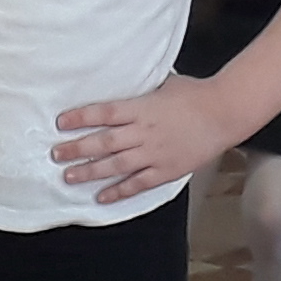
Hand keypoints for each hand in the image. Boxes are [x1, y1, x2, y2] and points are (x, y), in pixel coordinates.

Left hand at [52, 74, 242, 202]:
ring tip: (69, 177)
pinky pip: (138, 183)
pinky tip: (101, 197)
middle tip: (56, 154)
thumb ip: (140, 91)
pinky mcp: (166, 170)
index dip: (81, 118)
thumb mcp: (164, 83)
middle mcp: (144, 132)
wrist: (224, 113)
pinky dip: (119, 191)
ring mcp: (155, 153)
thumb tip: (121, 84)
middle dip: (77, 149)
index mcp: (142, 107)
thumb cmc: (194, 94)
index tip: (60, 123)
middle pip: (104, 142)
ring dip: (90, 172)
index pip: (104, 113)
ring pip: (116, 165)